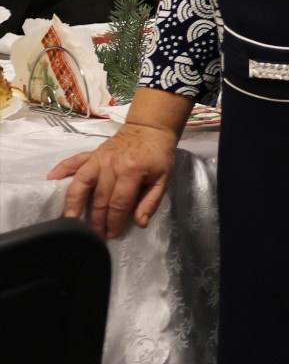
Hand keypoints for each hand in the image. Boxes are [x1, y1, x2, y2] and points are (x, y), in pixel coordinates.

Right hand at [51, 123, 176, 238]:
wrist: (150, 128)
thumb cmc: (158, 155)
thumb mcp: (164, 178)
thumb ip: (151, 201)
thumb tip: (140, 223)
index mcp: (132, 171)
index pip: (119, 202)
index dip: (115, 221)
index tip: (112, 234)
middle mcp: (112, 165)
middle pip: (100, 198)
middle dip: (96, 220)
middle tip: (95, 235)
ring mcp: (99, 158)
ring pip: (81, 182)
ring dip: (74, 201)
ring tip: (69, 218)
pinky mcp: (91, 153)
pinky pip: (73, 161)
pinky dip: (61, 169)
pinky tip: (50, 180)